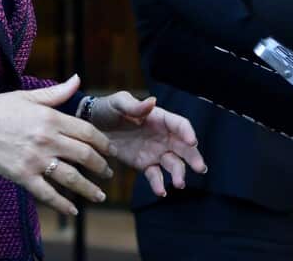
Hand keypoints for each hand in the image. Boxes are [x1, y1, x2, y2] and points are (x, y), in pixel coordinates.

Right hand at [0, 75, 113, 215]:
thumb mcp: (26, 96)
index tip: (111, 150)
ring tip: (99, 195)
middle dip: (101, 166)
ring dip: (89, 189)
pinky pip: (47, 194)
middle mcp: (46, 139)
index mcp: (49, 117)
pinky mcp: (22, 176)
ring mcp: (34, 160)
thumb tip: (77, 79)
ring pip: (71, 177)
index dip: (103, 143)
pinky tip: (72, 211)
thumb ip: (56, 92)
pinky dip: (62, 205)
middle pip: (85, 155)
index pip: (87, 132)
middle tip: (108, 173)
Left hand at [87, 92, 206, 196]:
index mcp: (159, 118)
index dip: (187, 132)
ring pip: (173, 163)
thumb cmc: (108, 109)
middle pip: (184, 147)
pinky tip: (161, 191)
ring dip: (179, 173)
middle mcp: (162, 136)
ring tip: (179, 184)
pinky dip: (159, 184)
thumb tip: (152, 101)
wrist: (93, 126)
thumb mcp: (119, 103)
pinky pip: (156, 175)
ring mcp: (155, 151)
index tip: (192, 141)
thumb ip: (135, 106)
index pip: (179, 124)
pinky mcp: (145, 164)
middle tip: (200, 168)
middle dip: (193, 157)